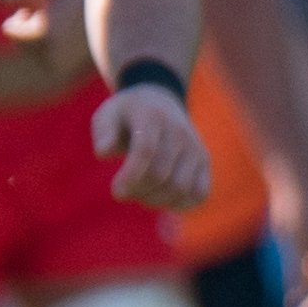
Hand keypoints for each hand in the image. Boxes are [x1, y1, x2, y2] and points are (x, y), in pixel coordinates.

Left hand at [96, 82, 212, 211]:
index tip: (116, 193)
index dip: (131, 176)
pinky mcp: (204, 161)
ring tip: (140, 194)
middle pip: (161, 174)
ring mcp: (195, 147)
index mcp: (152, 117)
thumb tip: (103, 152)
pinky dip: (180, 204)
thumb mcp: (107, 115)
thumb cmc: (126, 115)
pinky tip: (161, 199)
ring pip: (181, 187)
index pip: (145, 150)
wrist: (159, 103)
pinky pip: (200, 193)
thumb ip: (104, 132)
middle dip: (138, 190)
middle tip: (122, 192)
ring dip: (156, 199)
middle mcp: (179, 132)